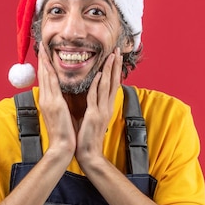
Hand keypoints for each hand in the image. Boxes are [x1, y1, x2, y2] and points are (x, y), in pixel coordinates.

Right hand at [36, 42, 75, 158]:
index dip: (44, 64)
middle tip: (41, 43)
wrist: (61, 147)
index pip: (45, 78)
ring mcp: (49, 101)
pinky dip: (52, 72)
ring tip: (44, 48)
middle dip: (42, 58)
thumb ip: (59, 102)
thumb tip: (60, 94)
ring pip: (46, 76)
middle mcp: (46, 98)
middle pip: (43, 74)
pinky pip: (53, 84)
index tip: (44, 52)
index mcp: (48, 100)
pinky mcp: (54, 104)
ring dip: (45, 61)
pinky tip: (52, 62)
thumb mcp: (60, 113)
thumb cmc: (64, 132)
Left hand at [75, 47, 122, 169]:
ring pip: (107, 86)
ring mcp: (101, 111)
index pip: (112, 84)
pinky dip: (97, 85)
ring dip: (109, 70)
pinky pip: (95, 97)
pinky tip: (98, 74)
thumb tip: (90, 93)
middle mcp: (106, 106)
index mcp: (106, 107)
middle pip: (113, 81)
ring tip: (112, 56)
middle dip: (115, 65)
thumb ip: (92, 105)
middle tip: (118, 50)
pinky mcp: (94, 115)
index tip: (116, 57)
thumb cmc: (87, 137)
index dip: (114, 70)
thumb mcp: (91, 117)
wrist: (88, 154)